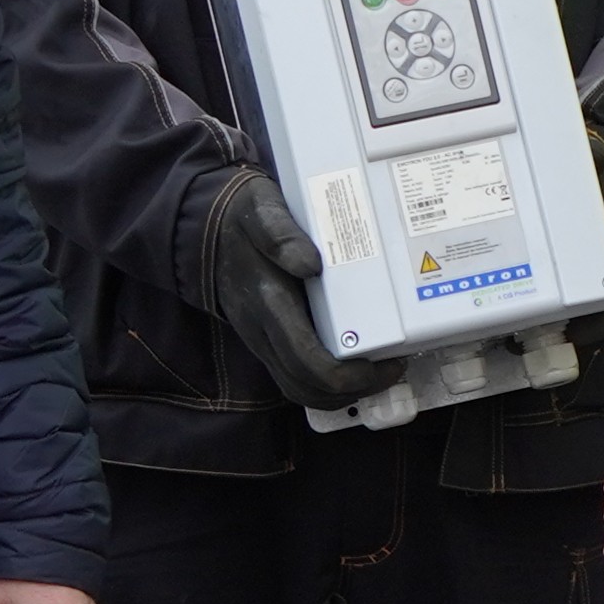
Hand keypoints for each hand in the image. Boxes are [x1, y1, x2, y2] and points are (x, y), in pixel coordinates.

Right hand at [213, 169, 406, 410]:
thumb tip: (309, 262)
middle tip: (394, 368)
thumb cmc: (243, 219)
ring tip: (381, 371)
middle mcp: (263, 331)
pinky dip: (330, 382)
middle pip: (306, 387)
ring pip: (301, 390)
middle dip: (354, 389)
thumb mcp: (260, 211)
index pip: (306, 360)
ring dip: (343, 392)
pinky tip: (359, 364)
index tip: (384, 362)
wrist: (210, 231)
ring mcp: (264, 341)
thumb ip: (280, 233)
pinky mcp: (270, 342)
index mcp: (267, 302)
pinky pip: (298, 377)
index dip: (347, 375)